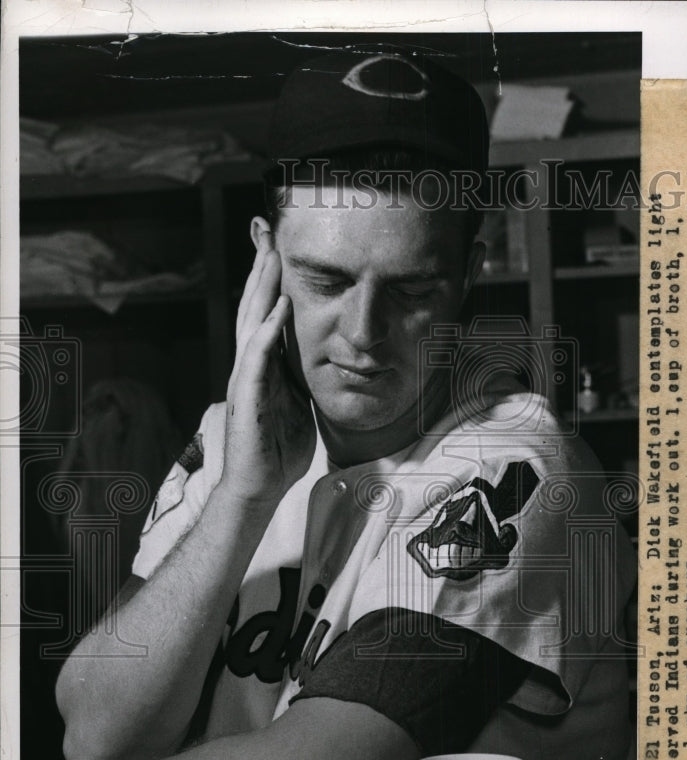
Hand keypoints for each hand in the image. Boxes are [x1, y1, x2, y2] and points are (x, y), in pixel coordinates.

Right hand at [222, 230, 315, 504]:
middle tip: (265, 227)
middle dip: (261, 264)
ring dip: (261, 285)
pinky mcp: (247, 395)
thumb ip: (301, 375)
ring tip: (270, 252)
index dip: (272, 277)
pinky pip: (258, 357)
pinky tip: (277, 308)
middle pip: (254, 303)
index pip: (267, 310)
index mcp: (264, 363)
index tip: (278, 242)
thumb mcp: (298, 402)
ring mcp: (246, 376)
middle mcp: (251, 362)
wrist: (258, 485)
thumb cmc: (278, 448)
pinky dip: (267, 331)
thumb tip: (321, 357)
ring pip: (251, 320)